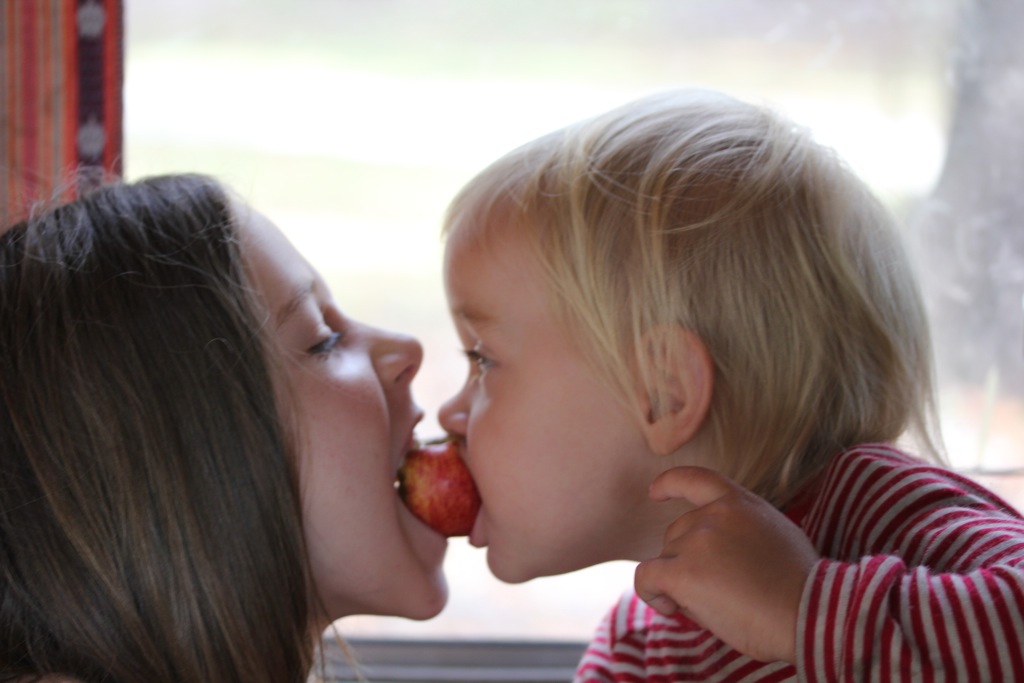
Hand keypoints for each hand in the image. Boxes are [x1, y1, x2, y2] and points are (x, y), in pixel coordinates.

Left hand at [634, 466, 817, 663]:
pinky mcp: (682, 572)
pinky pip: (647, 578)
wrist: (809, 614)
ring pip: (665, 559)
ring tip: (714, 605)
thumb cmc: (801, 588)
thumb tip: (718, 552)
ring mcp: (696, 540)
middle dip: (686, 562)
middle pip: (676, 534)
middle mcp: (714, 514)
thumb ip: (743, 530)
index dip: (670, 483)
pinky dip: (652, 595)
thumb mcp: (778, 535)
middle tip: (719, 591)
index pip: (696, 479)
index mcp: (740, 503)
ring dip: (677, 583)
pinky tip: (670, 608)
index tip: (655, 493)